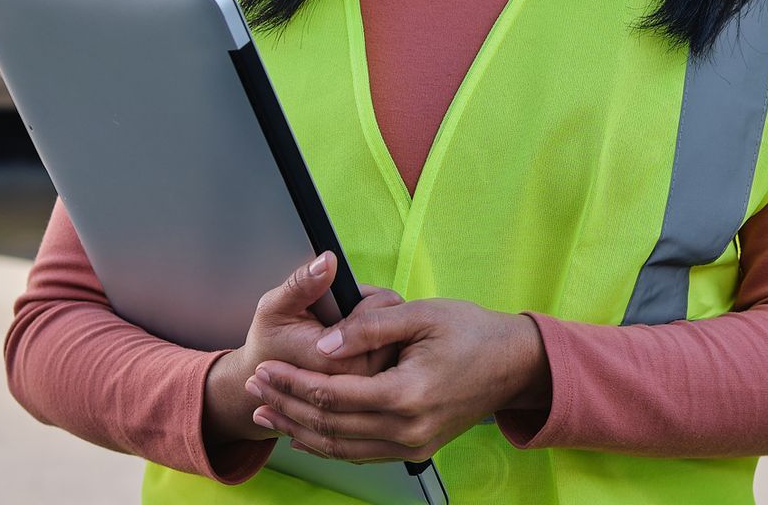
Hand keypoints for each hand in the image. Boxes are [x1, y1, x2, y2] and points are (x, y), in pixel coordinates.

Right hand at [202, 252, 401, 449]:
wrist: (271, 382)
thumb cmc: (270, 344)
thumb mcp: (274, 309)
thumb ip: (301, 285)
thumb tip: (327, 261)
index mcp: (338, 364)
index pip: (378, 315)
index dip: (367, 299)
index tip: (345, 298)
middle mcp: (362, 380)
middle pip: (395, 324)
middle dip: (376, 307)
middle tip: (349, 307)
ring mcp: (373, 385)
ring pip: (398, 336)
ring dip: (381, 321)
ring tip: (349, 322)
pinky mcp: (378, 383)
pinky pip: (396, 347)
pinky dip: (383, 335)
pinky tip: (359, 336)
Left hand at [245, 297, 548, 463]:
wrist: (513, 365)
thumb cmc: (473, 333)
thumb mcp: (421, 314)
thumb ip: (369, 327)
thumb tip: (323, 346)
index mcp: (408, 394)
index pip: (332, 395)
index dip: (292, 382)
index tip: (264, 368)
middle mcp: (408, 430)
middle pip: (329, 425)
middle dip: (286, 405)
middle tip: (255, 388)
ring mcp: (412, 446)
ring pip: (339, 447)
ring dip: (298, 430)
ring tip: (266, 412)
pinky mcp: (415, 450)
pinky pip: (359, 453)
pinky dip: (326, 443)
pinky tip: (305, 431)